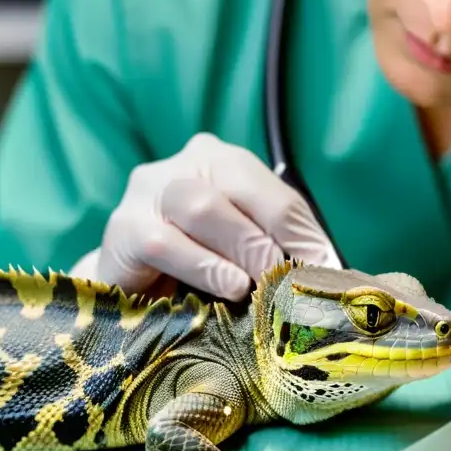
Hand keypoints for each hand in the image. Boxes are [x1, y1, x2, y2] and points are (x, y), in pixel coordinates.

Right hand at [73, 132, 340, 299]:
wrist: (133, 290)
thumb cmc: (197, 269)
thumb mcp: (243, 251)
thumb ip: (279, 248)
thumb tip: (328, 270)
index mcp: (219, 160)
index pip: (271, 188)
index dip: (303, 230)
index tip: (327, 268)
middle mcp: (182, 164)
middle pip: (234, 189)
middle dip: (269, 239)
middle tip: (290, 281)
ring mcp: (147, 192)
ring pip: (200, 207)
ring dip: (239, 250)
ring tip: (258, 286)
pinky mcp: (122, 228)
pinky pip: (164, 242)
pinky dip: (203, 267)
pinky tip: (227, 287)